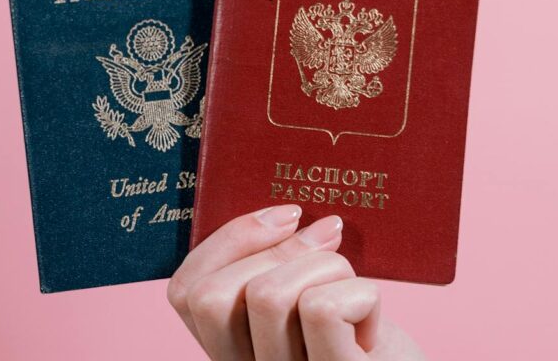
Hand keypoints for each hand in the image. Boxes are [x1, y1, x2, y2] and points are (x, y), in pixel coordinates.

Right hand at [168, 205, 424, 359]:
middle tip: (328, 242)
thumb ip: (276, 269)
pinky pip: (320, 309)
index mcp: (232, 351)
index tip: (282, 217)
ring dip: (325, 269)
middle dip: (277, 251)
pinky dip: (360, 295)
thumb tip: (283, 211)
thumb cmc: (365, 339)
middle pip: (213, 295)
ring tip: (354, 293)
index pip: (184, 293)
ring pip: (268, 294)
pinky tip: (372, 323)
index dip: (226, 241)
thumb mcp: (310, 301)